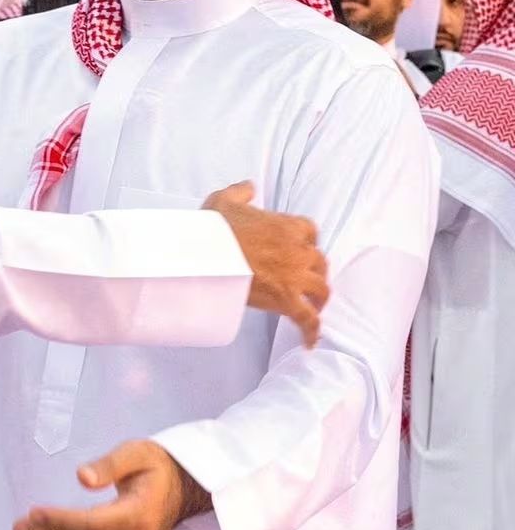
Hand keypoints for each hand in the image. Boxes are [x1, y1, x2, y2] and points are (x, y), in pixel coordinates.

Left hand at [13, 440, 208, 529]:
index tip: (33, 512)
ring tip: (24, 528)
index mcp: (139, 514)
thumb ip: (109, 464)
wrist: (185, 487)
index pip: (91, 524)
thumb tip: (81, 477)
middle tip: (19, 524)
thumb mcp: (136, 452)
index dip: (60, 520)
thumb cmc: (156, 464)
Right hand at [202, 181, 328, 347]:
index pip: (310, 231)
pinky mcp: (286, 299)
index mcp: (287, 225)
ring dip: (319, 298)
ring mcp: (295, 276)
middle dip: (315, 271)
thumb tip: (249, 186)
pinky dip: (311, 331)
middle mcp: (297, 250)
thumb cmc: (215, 229)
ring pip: (321, 289)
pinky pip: (308, 318)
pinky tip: (308, 342)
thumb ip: (240, 191)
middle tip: (305, 280)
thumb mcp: (224, 200)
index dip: (307, 241)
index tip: (300, 247)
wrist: (208, 254)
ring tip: (313, 308)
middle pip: (320, 262)